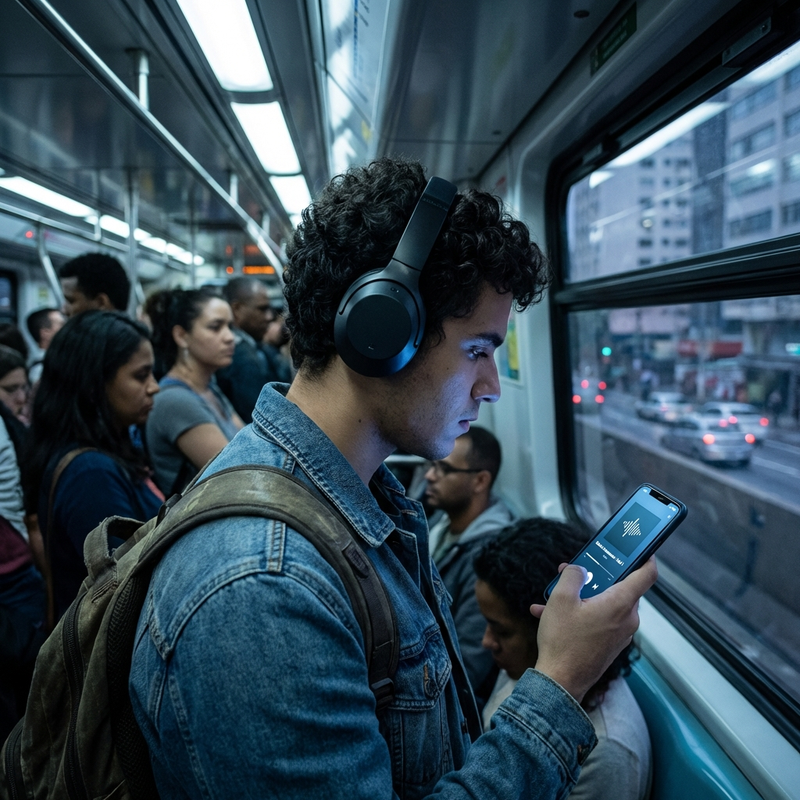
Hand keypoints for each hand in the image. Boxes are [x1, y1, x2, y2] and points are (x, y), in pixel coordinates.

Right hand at [529, 557, 656, 702]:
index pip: (646, 574)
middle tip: (576, 570)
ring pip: (605, 604)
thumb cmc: (563, 641)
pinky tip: (550, 613)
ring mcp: (620, 634)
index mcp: (621, 603)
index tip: (642, 548)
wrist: (560, 682)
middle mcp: (627, 619)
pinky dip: (580, 614)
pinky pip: (599, 620)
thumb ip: (572, 575)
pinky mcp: (610, 645)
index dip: (646, 557)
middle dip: (597, 576)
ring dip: (583, 596)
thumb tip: (578, 569)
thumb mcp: (561, 598)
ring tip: (554, 594)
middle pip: (620, 587)